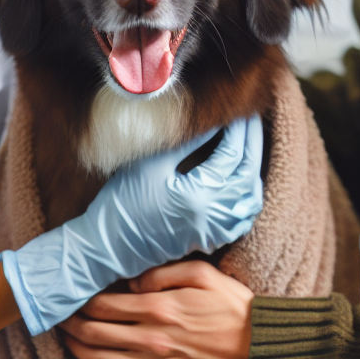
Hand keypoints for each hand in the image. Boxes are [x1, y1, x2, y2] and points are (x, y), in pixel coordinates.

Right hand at [0, 115, 263, 336]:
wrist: (106, 248)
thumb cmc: (121, 205)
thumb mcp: (150, 165)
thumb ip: (186, 143)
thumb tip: (212, 122)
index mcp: (200, 196)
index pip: (232, 154)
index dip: (238, 129)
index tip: (240, 110)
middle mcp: (214, 217)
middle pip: (248, 174)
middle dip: (252, 143)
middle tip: (251, 119)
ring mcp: (214, 232)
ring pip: (250, 198)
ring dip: (253, 169)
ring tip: (249, 144)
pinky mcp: (209, 240)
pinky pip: (242, 218)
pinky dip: (249, 196)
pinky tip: (244, 181)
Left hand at [60, 261, 253, 358]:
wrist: (259, 350)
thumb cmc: (232, 307)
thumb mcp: (202, 273)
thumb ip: (163, 273)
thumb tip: (132, 281)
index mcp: (160, 308)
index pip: (105, 304)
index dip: (83, 299)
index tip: (74, 294)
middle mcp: (152, 339)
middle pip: (95, 333)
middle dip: (72, 323)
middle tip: (62, 315)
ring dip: (77, 350)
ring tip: (67, 338)